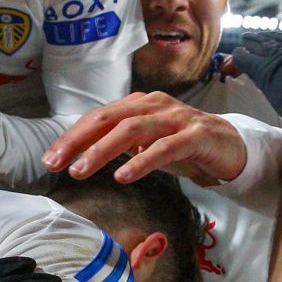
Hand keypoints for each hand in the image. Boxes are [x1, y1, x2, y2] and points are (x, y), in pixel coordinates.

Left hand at [42, 92, 248, 184]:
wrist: (231, 148)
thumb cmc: (185, 146)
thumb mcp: (147, 143)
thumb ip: (120, 143)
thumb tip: (84, 152)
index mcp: (139, 104)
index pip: (99, 117)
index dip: (72, 136)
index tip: (50, 158)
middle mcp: (155, 105)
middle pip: (109, 119)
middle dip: (78, 141)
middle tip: (56, 163)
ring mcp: (176, 118)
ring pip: (132, 130)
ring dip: (103, 151)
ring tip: (82, 170)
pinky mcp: (195, 136)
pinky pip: (164, 148)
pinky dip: (141, 161)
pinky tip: (124, 176)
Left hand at [229, 31, 281, 129]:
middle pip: (277, 41)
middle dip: (266, 39)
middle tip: (257, 37)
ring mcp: (280, 58)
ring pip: (260, 45)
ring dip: (251, 43)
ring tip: (244, 41)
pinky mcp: (265, 70)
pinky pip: (247, 59)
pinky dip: (240, 57)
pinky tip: (235, 57)